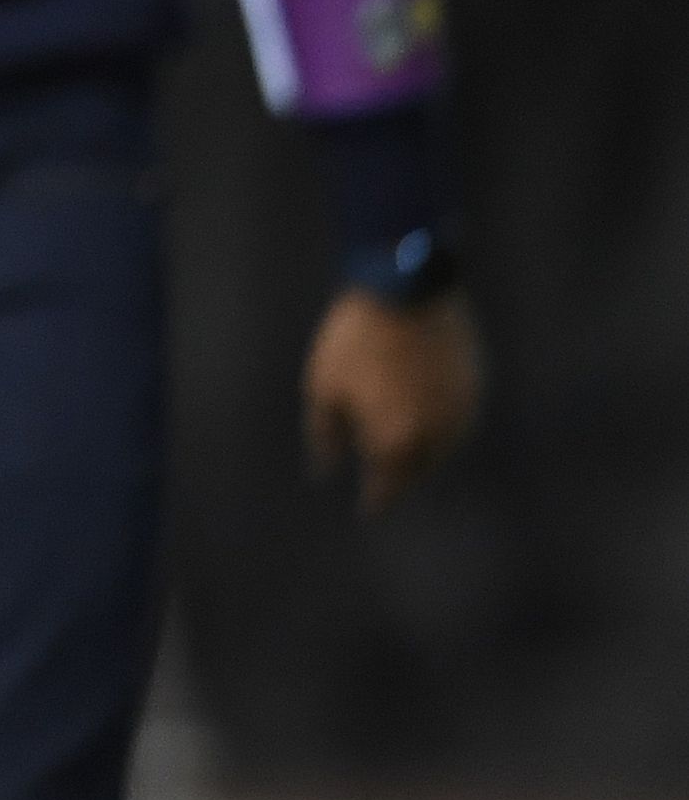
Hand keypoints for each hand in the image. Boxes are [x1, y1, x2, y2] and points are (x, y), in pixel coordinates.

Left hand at [304, 287, 482, 511]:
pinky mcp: (476, 389)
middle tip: (384, 483)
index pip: (387, 488)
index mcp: (397, 443)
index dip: (375, 502)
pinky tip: (424, 419)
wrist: (404, 287)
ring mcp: (463, 413)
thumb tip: (325, 471)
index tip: (367, 512)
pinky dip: (440, 427)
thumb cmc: (353, 338)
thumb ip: (324, 437)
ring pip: (443, 449)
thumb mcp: (323, 388)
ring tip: (402, 452)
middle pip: (418, 471)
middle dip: (400, 477)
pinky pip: (457, 422)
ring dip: (424, 454)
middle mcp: (438, 437)